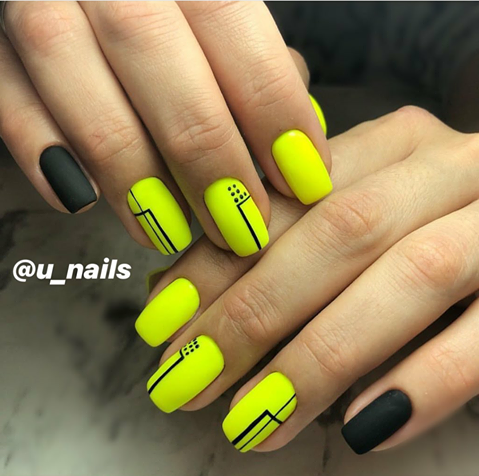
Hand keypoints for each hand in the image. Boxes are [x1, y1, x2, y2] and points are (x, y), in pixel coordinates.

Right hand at [0, 1, 329, 256]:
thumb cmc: (168, 14)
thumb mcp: (214, 17)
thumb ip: (256, 61)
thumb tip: (300, 130)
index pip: (234, 29)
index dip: (274, 113)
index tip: (306, 182)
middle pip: (156, 59)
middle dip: (207, 158)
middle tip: (242, 229)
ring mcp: (38, 2)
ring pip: (79, 85)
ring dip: (132, 175)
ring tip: (171, 233)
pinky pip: (8, 98)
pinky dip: (43, 153)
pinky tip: (82, 202)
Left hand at [137, 106, 478, 454]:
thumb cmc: (423, 221)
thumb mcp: (355, 210)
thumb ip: (281, 238)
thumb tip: (179, 286)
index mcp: (391, 143)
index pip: (285, 199)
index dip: (216, 262)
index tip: (161, 324)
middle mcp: (446, 168)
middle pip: (337, 234)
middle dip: (252, 314)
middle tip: (186, 380)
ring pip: (407, 279)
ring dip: (317, 358)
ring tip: (250, 420)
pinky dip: (423, 381)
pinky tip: (360, 426)